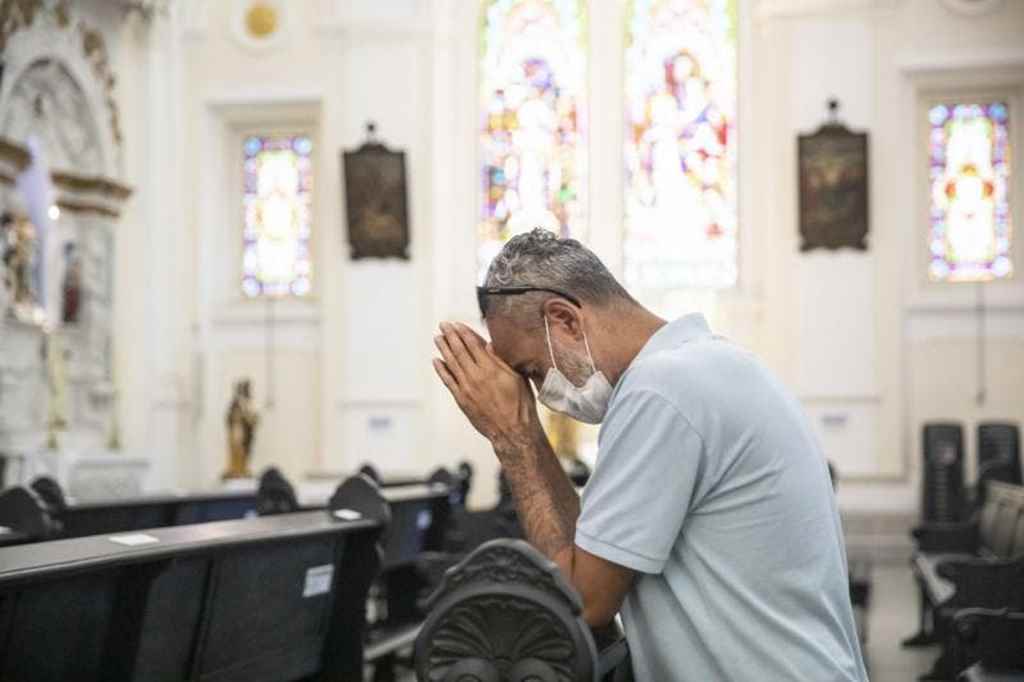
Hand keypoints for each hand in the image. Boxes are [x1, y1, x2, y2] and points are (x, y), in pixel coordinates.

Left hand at [433, 321, 540, 449]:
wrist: (512, 431)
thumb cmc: (520, 405)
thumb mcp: (517, 378)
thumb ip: (502, 360)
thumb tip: (490, 344)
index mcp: (492, 368)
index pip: (474, 345)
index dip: (464, 333)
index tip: (457, 324)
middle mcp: (476, 376)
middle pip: (460, 351)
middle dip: (450, 336)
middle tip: (443, 325)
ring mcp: (467, 388)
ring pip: (452, 363)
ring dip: (443, 349)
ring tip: (437, 338)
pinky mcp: (462, 399)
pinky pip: (448, 381)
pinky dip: (441, 370)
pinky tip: (436, 361)